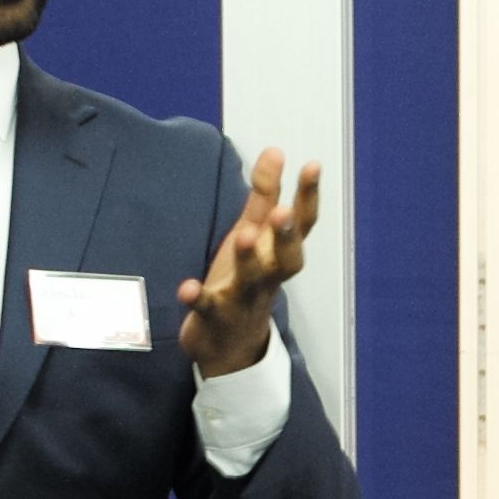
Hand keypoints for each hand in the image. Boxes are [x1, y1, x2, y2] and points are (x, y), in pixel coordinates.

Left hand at [181, 151, 324, 375]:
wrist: (230, 347)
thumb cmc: (246, 281)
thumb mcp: (254, 234)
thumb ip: (265, 195)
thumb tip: (276, 150)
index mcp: (278, 255)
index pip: (301, 225)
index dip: (308, 197)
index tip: (312, 166)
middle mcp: (268, 277)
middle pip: (287, 259)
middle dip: (286, 236)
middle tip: (283, 212)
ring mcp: (243, 299)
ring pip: (252, 281)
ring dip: (249, 260)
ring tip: (244, 236)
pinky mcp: (214, 318)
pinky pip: (207, 309)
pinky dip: (197, 298)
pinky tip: (186, 287)